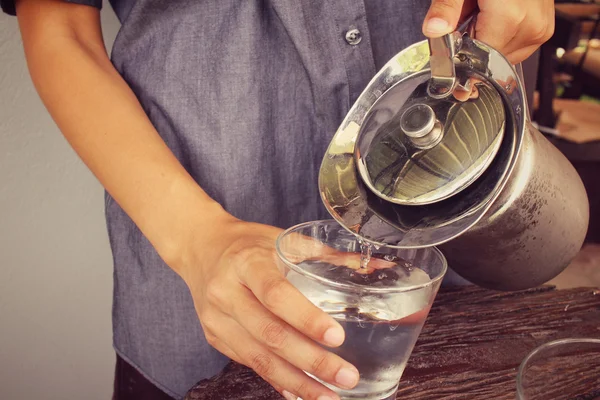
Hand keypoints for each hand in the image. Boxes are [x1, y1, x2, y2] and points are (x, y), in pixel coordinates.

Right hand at [179, 217, 359, 399]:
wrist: (200, 247)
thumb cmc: (248, 243)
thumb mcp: (283, 240)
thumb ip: (328, 257)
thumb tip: (377, 268)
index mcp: (246, 262)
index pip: (276, 294)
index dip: (306, 318)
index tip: (337, 337)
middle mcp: (226, 292)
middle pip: (270, 334)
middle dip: (311, 361)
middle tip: (346, 376)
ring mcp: (217, 319)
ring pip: (259, 358)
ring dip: (297, 381)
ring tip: (329, 395)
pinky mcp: (215, 337)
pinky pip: (249, 363)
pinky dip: (277, 380)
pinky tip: (300, 391)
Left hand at [422, 0, 554, 63]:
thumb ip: (447, 8)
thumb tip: (434, 29)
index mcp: (511, 18)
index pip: (479, 58)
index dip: (462, 53)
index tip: (453, 42)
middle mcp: (531, 26)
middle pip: (491, 59)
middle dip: (474, 45)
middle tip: (472, 17)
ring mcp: (540, 30)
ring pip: (503, 57)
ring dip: (488, 42)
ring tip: (485, 14)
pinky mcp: (543, 30)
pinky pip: (515, 49)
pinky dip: (501, 39)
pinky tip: (496, 18)